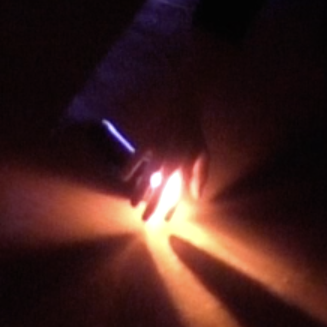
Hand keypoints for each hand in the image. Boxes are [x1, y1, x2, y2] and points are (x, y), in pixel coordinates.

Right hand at [104, 88, 209, 227]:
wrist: (183, 106)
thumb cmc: (193, 133)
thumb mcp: (203, 154)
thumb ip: (200, 176)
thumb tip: (196, 197)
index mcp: (186, 166)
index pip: (178, 191)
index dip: (171, 206)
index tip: (164, 219)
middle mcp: (173, 162)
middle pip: (161, 188)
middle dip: (152, 205)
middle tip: (145, 220)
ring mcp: (160, 151)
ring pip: (148, 176)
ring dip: (139, 191)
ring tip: (132, 204)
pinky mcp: (149, 141)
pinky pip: (138, 156)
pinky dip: (130, 167)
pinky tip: (124, 178)